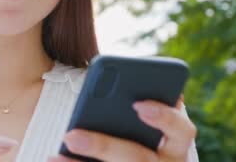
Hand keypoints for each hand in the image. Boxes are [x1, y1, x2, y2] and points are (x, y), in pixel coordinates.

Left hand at [49, 95, 196, 161]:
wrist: (131, 156)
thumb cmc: (136, 127)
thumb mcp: (140, 116)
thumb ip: (127, 102)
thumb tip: (101, 82)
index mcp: (177, 143)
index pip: (182, 130)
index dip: (165, 117)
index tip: (138, 105)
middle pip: (139, 159)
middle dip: (104, 146)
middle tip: (71, 135)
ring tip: (60, 145)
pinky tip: (53, 156)